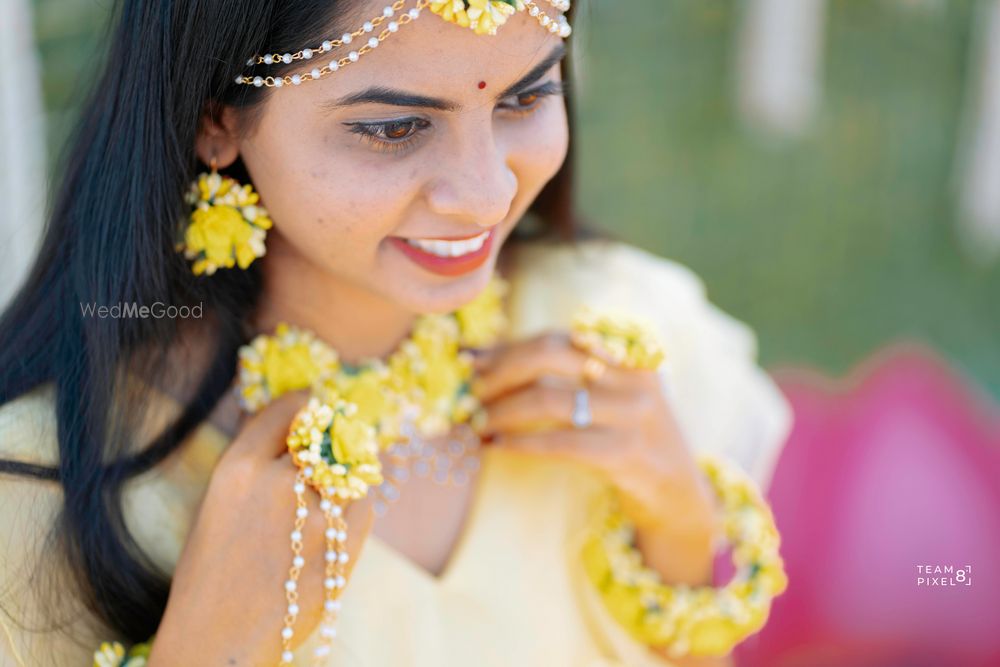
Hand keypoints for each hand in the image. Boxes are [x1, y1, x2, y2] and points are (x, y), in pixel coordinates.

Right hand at [149, 391, 372, 665]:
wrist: (221, 639)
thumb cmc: (213, 571)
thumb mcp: (219, 502)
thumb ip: (253, 459)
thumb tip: (287, 415)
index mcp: (238, 468)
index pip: (290, 409)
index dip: (308, 406)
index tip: (315, 409)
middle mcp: (278, 483)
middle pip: (325, 435)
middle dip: (329, 441)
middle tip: (330, 451)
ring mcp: (316, 513)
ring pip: (352, 468)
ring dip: (347, 475)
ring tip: (328, 497)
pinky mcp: (344, 542)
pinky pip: (366, 504)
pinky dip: (356, 507)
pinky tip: (334, 525)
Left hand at [472, 332, 718, 584]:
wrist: (677, 492)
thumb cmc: (626, 435)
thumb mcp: (609, 394)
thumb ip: (562, 372)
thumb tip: (481, 357)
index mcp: (628, 351)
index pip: (555, 338)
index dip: (508, 348)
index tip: (471, 360)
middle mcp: (632, 375)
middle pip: (549, 355)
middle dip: (501, 371)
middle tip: (472, 392)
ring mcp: (632, 415)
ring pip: (548, 399)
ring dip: (502, 410)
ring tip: (478, 422)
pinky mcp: (625, 454)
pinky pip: (559, 442)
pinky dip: (520, 442)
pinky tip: (496, 446)